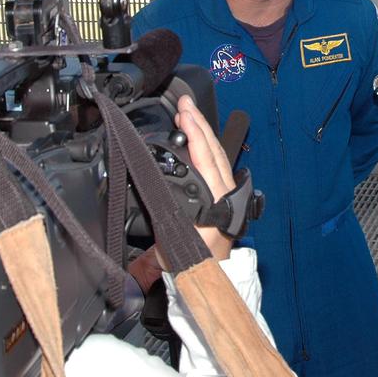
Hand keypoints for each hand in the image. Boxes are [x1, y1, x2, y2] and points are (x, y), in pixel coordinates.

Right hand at [170, 94, 236, 263]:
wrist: (210, 274)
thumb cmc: (193, 259)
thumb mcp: (175, 239)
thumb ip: (165, 215)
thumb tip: (151, 192)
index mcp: (218, 198)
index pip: (206, 158)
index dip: (196, 134)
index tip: (185, 113)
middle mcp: (225, 190)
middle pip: (213, 150)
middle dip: (199, 123)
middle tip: (185, 102)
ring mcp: (226, 189)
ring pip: (215, 153)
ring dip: (202, 130)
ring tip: (189, 111)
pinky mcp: (223, 191)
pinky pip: (214, 161)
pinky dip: (204, 144)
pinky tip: (196, 135)